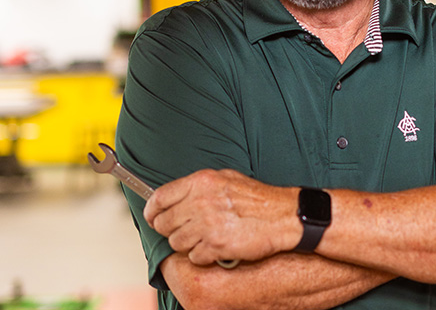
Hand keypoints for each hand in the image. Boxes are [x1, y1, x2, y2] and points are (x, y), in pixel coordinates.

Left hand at [143, 169, 300, 264]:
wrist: (283, 216)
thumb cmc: (258, 198)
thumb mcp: (227, 178)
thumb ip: (198, 186)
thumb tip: (173, 196)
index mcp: (201, 182)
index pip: (158, 198)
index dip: (151, 212)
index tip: (153, 218)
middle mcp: (201, 201)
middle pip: (164, 224)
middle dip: (171, 230)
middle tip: (186, 230)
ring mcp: (207, 225)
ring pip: (176, 243)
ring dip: (188, 244)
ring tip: (205, 238)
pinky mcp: (216, 245)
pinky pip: (194, 257)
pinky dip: (203, 255)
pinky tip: (216, 246)